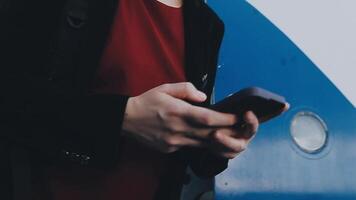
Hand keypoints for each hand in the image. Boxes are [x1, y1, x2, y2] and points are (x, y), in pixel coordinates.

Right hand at [122, 82, 236, 152]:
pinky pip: (191, 147)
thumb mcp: (165, 88)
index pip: (208, 118)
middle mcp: (178, 129)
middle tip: (242, 129)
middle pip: (210, 134)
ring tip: (233, 138)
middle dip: (229, 132)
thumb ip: (186, 89)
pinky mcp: (170, 149)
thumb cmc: (147, 101)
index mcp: (178, 112)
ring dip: (219, 142)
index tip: (239, 117)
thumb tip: (204, 97)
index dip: (226, 119)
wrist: (127, 119)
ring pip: (203, 144)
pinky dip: (202, 144)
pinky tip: (210, 141)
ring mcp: (174, 142)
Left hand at [209, 102, 289, 158]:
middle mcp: (247, 133)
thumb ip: (225, 104)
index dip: (276, 110)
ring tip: (215, 134)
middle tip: (247, 113)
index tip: (284, 105)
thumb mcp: (220, 110)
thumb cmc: (214, 120)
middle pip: (253, 129)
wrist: (203, 137)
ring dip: (226, 140)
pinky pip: (225, 152)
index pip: (264, 114)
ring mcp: (239, 144)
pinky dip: (216, 147)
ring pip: (237, 145)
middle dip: (252, 122)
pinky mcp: (229, 154)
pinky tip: (209, 142)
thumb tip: (227, 98)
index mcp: (247, 121)